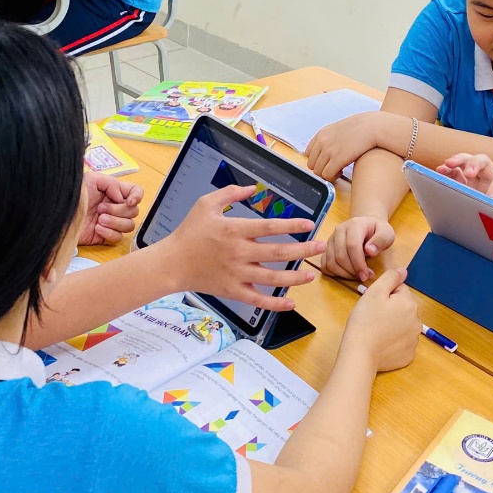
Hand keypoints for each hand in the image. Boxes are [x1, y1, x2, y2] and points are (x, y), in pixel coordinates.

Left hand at [78, 172, 143, 245]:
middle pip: (134, 211)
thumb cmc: (73, 195)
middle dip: (119, 210)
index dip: (137, 196)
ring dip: (115, 222)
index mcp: (114, 192)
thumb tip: (122, 197)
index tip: (129, 201)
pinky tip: (97, 228)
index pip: (136, 192)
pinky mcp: (105, 236)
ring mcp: (111, 222)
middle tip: (101, 208)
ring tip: (99, 219)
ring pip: (129, 225)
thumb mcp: (90, 180)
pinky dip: (109, 233)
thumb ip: (110, 183)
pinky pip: (118, 238)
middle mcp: (115, 207)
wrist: (58, 215)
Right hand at [156, 185, 325, 311]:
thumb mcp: (206, 204)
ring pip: (272, 278)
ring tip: (311, 274)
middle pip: (278, 252)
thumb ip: (230, 193)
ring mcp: (237, 274)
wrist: (171, 263)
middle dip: (303, 250)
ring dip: (295, 277)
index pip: (270, 227)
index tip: (309, 225)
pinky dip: (275, 304)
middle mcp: (239, 252)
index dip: (292, 226)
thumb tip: (252, 188)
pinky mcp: (232, 291)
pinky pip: (257, 300)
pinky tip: (290, 303)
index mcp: (235, 230)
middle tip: (320, 247)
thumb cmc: (189, 232)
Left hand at [306, 112, 383, 179]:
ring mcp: (329, 150)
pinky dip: (333, 177)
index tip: (325, 163)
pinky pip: (327, 175)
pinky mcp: (337, 159)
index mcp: (321, 134)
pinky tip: (341, 171)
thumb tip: (326, 152)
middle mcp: (322, 142)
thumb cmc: (361, 128)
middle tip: (332, 168)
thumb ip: (330, 139)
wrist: (373, 127)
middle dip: (321, 169)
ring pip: (318, 172)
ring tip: (338, 170)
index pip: (308, 153)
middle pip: (311, 164)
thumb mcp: (339, 129)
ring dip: (327, 174)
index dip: (317, 161)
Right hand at [322, 215, 394, 282]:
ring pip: (331, 262)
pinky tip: (346, 274)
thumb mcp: (386, 233)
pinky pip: (324, 265)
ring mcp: (331, 240)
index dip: (358, 263)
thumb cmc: (377, 231)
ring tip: (357, 276)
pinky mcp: (327, 249)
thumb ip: (381, 240)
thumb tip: (369, 251)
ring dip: (344, 274)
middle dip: (352, 271)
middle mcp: (339, 231)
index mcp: (354, 225)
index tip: (366, 275)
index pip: (352, 246)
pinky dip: (334, 273)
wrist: (366, 225)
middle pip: (340, 256)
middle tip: (364, 277)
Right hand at [342, 267, 419, 371]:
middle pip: (403, 308)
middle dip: (391, 309)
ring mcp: (414, 340)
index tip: (374, 303)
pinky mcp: (408, 355)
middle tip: (373, 316)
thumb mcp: (374, 292)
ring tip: (377, 331)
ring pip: (403, 325)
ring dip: (393, 325)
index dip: (385, 294)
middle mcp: (417, 322)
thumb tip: (403, 271)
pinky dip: (393, 342)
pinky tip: (381, 343)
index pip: (400, 290)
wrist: (360, 353)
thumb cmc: (365, 320)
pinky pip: (402, 342)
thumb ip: (390, 278)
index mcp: (409, 304)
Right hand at [436, 154, 492, 215]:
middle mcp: (491, 179)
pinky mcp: (464, 184)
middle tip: (468, 173)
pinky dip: (447, 170)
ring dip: (457, 161)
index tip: (491, 200)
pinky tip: (439, 172)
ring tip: (445, 165)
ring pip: (467, 162)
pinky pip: (454, 172)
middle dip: (474, 164)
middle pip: (484, 161)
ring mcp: (476, 180)